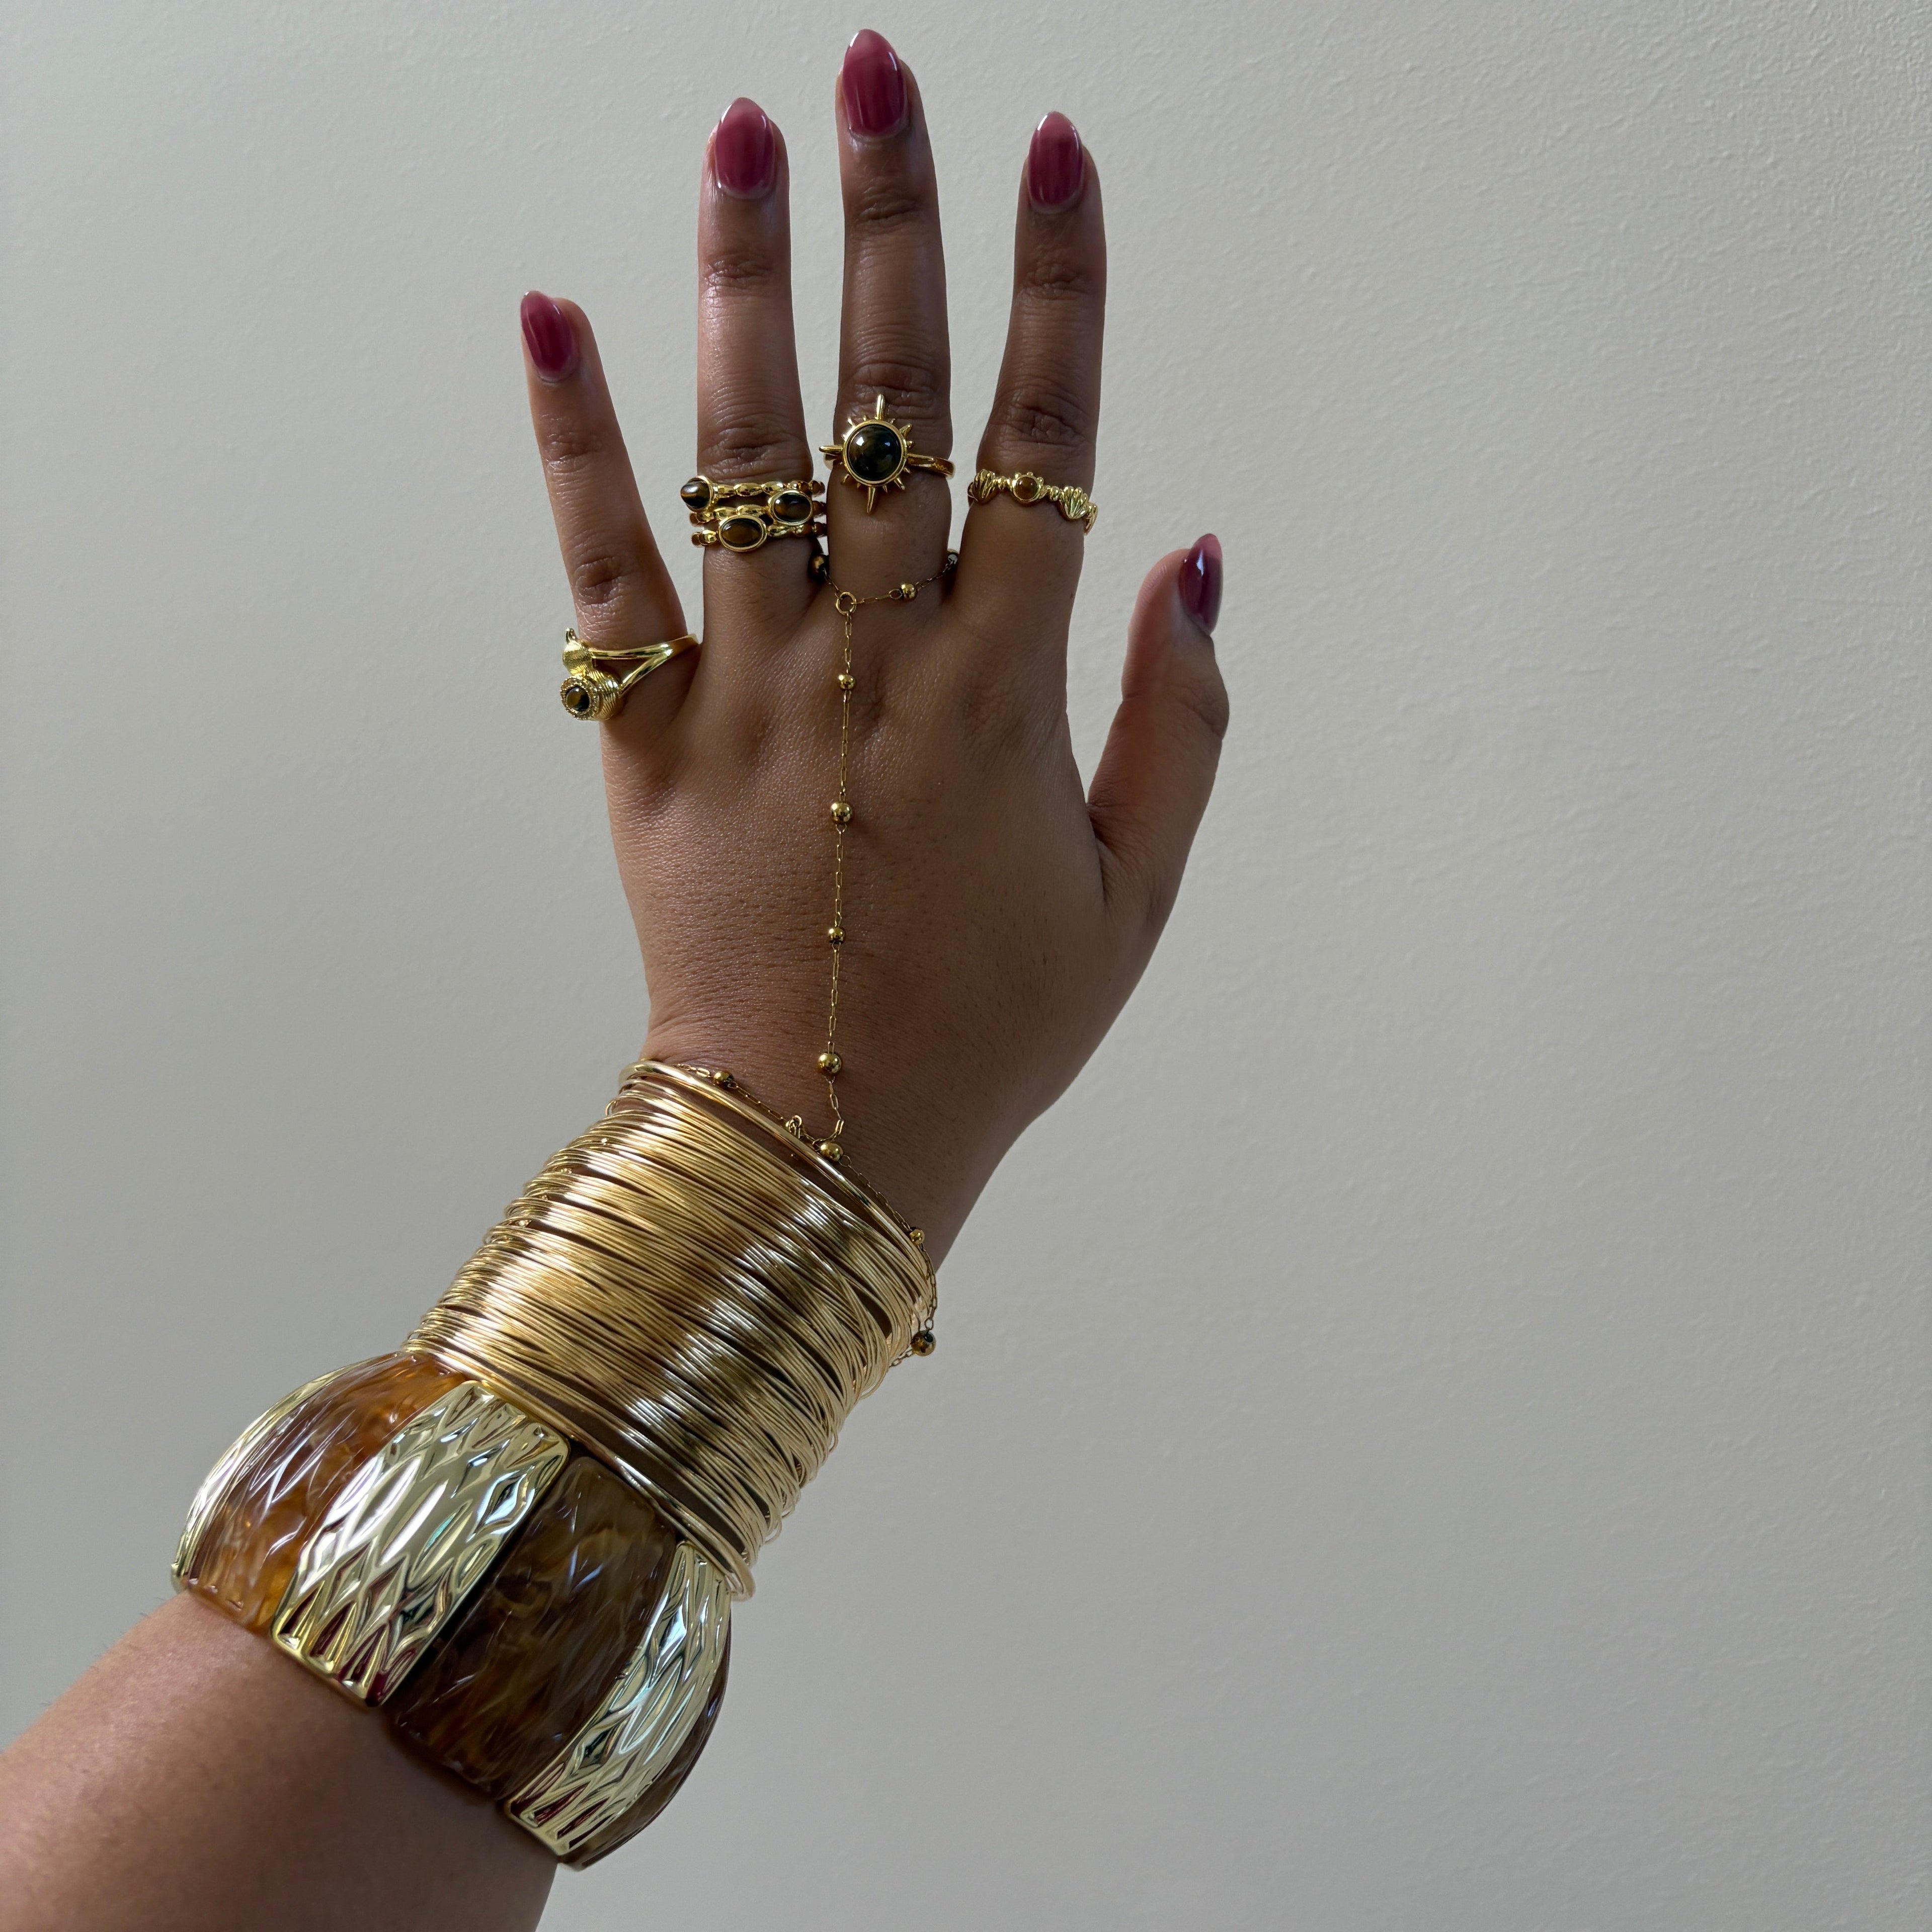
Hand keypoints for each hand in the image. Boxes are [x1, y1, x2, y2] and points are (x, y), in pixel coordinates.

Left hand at [518, 32, 1226, 1259]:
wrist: (823, 1139)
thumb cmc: (993, 1026)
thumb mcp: (1138, 897)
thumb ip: (1180, 723)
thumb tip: (1199, 558)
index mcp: (1007, 695)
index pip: (1048, 443)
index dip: (1060, 289)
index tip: (1058, 155)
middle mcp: (877, 663)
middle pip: (890, 405)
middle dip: (894, 224)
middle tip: (882, 70)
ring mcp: (753, 691)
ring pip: (747, 451)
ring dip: (748, 280)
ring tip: (749, 129)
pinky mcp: (650, 736)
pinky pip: (603, 568)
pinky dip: (574, 443)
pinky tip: (553, 311)